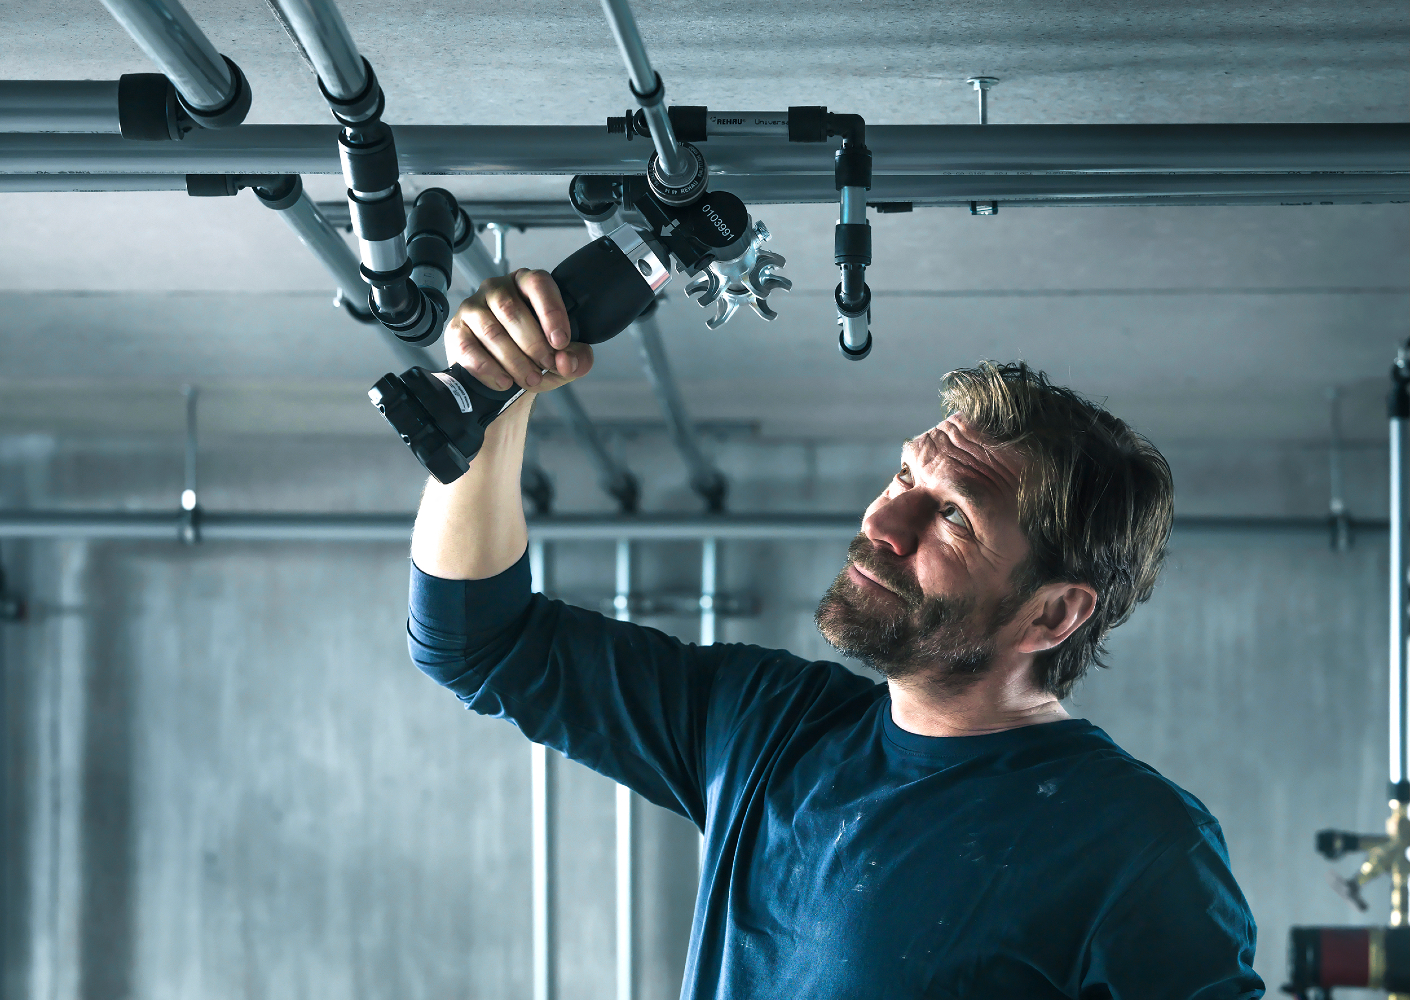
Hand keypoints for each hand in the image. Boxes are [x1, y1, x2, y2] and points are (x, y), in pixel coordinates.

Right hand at [446, 268, 593, 392]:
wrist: (503, 373)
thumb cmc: (535, 354)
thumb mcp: (564, 356)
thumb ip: (578, 358)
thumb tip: (567, 361)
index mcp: (526, 283)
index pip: (538, 285)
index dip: (551, 313)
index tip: (561, 343)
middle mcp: (497, 289)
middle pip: (511, 310)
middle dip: (534, 344)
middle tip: (547, 365)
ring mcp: (472, 307)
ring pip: (491, 331)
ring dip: (514, 360)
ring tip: (530, 379)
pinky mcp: (456, 330)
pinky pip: (469, 349)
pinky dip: (489, 370)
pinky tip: (504, 382)